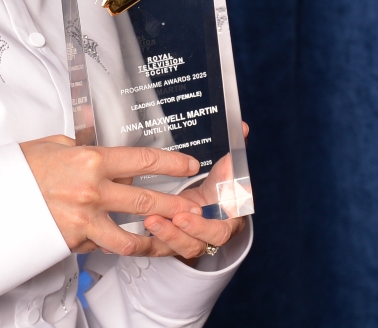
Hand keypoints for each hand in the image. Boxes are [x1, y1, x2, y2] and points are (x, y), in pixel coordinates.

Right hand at [19, 136, 202, 255]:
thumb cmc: (22, 167)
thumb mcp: (55, 145)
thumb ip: (85, 150)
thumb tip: (106, 155)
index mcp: (90, 161)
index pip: (142, 161)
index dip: (171, 164)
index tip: (189, 165)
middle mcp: (92, 192)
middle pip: (147, 203)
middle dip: (176, 206)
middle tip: (194, 207)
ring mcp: (83, 221)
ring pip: (131, 239)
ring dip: (153, 240)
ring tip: (167, 238)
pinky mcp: (72, 242)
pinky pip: (101, 246)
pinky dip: (111, 244)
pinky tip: (120, 242)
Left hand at [142, 122, 250, 264]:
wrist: (214, 205)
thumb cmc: (221, 187)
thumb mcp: (227, 170)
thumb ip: (234, 150)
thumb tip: (241, 126)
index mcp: (229, 220)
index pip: (220, 231)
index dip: (202, 227)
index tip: (183, 215)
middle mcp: (211, 235)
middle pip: (196, 245)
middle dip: (176, 234)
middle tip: (155, 219)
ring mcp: (194, 242)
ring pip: (180, 249)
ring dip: (164, 236)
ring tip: (147, 220)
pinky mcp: (177, 245)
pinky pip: (164, 250)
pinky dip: (151, 242)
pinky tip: (136, 231)